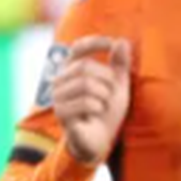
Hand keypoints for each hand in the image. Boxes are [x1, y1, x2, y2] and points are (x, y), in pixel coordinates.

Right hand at [51, 36, 131, 165]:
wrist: (101, 139)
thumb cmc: (107, 109)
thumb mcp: (118, 85)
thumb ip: (120, 64)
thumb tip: (122, 41)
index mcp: (72, 70)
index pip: (78, 48)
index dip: (95, 42)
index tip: (113, 43)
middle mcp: (60, 81)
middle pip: (84, 66)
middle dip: (106, 79)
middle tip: (112, 92)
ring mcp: (58, 98)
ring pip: (84, 83)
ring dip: (103, 95)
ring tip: (104, 104)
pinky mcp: (61, 114)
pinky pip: (84, 102)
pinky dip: (98, 106)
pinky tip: (97, 113)